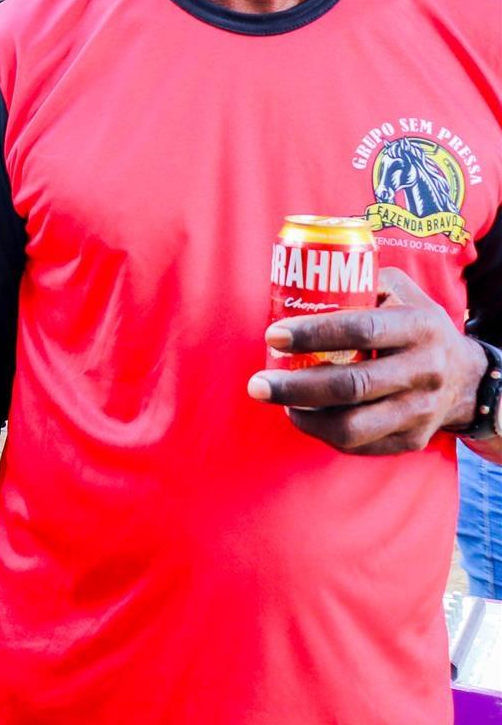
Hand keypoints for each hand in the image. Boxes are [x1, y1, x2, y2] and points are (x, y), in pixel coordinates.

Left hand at [249, 267, 487, 454]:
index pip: (361, 330)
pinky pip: (360, 445)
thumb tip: (299, 279)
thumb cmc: (414, 326)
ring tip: (275, 400)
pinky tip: (302, 416)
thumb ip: (358, 281)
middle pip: (351, 386)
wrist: (466, 376)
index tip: (273, 335)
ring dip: (304, 417)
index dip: (312, 333)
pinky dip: (323, 433)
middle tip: (258, 383)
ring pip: (353, 425)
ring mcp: (421, 411)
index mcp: (420, 327)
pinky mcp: (412, 439)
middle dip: (295, 387)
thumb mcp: (399, 292)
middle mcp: (426, 371)